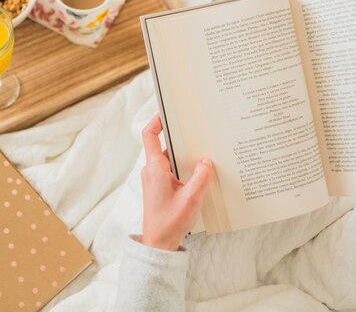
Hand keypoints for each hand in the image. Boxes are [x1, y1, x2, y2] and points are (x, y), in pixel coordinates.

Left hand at [140, 114, 214, 250]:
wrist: (159, 244)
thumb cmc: (170, 222)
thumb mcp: (192, 198)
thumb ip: (201, 176)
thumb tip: (206, 161)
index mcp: (155, 168)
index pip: (149, 135)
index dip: (156, 120)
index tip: (168, 111)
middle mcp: (152, 171)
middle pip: (162, 144)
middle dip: (178, 137)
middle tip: (194, 130)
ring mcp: (154, 179)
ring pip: (168, 158)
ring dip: (183, 154)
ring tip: (201, 150)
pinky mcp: (159, 187)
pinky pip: (171, 169)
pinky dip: (182, 167)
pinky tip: (198, 172)